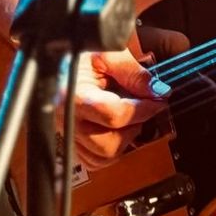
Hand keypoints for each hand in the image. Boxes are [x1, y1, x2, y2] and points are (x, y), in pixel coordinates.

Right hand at [68, 48, 168, 172]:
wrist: (56, 60)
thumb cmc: (79, 54)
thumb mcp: (108, 54)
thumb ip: (133, 72)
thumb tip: (157, 91)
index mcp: (73, 96)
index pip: (114, 115)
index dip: (143, 109)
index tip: (158, 100)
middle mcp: (66, 122)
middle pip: (109, 144)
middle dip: (134, 127)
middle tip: (143, 109)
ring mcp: (66, 136)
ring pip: (103, 157)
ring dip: (124, 141)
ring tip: (128, 118)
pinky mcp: (69, 144)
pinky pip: (94, 161)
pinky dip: (111, 150)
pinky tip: (116, 128)